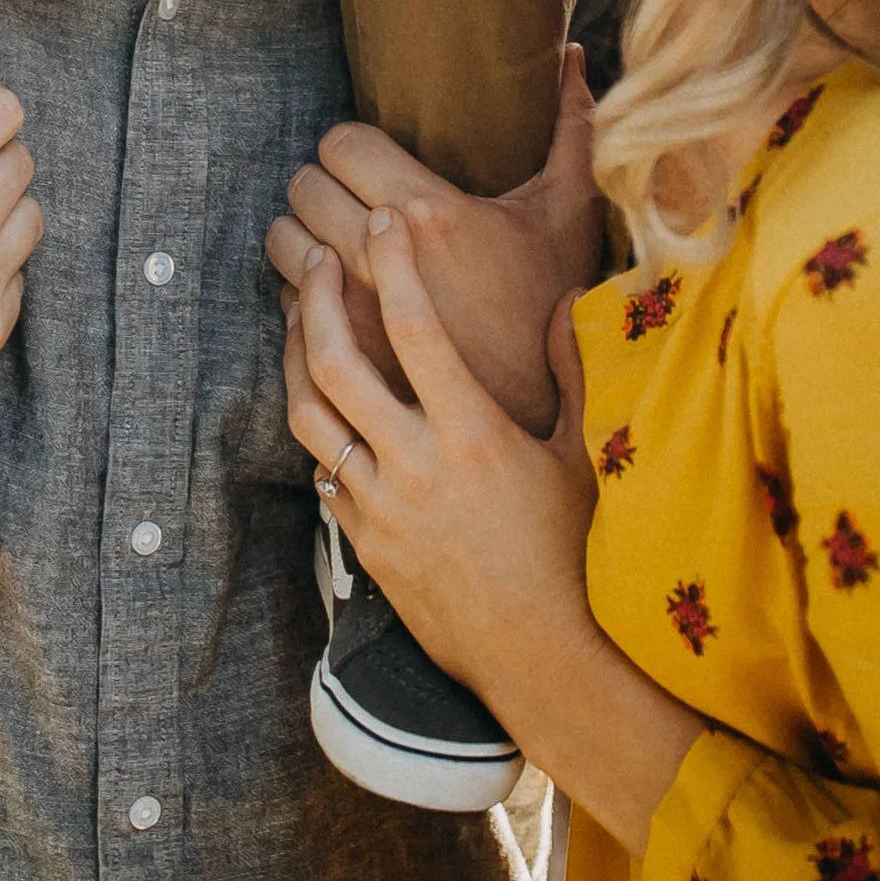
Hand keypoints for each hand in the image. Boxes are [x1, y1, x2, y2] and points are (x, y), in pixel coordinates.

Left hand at [265, 48, 601, 429]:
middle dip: (320, 189)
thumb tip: (575, 55)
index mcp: (431, 219)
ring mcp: (353, 322)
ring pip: (284, 253)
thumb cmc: (554, 312)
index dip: (348, 146)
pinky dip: (300, 302)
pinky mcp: (337, 360)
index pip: (341, 145)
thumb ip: (574, 131)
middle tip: (345, 200)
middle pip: (304, 192)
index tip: (365, 161)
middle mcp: (379, 268)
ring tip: (329, 246)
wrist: (536, 434)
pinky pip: (287, 313)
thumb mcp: (570, 219)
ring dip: (301, 245)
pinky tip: (328, 302)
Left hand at [283, 212, 704, 853]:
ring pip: (310, 416)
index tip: (386, 220)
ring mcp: (382, 510)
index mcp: (473, 436)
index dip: (396, 264)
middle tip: (318, 257)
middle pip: (335, 362)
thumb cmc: (578, 556)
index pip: (418, 328)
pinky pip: (323, 474)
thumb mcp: (583, 458)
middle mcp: (416, 467)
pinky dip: (320, 431)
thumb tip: (567, 305)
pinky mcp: (365, 547)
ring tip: (302, 320)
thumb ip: (572, 375)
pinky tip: (327, 408)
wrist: (546, 661)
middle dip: (317, 298)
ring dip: (296, 359)